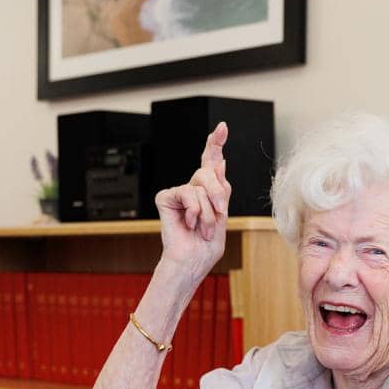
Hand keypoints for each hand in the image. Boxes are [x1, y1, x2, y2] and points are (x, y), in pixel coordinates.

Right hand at [156, 122, 231, 280]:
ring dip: (208, 211)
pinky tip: (189, 223)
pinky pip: (187, 193)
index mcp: (208, 192)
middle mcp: (193, 189)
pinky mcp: (166, 198)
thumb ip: (220, 188)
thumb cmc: (206, 245)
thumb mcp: (222, 214)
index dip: (216, 144)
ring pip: (200, 185)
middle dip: (218, 194)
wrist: (191, 261)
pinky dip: (194, 211)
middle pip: (210, 172)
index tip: (223, 127)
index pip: (212, 163)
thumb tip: (220, 162)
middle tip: (221, 213)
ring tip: (202, 227)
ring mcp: (179, 193)